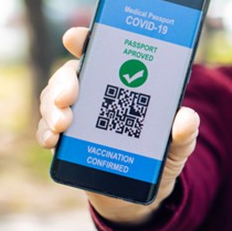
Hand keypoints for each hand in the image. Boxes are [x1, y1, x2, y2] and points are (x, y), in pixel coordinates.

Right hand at [36, 27, 199, 225]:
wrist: (140, 192)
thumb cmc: (160, 156)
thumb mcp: (179, 144)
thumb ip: (185, 132)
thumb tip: (187, 118)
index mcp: (124, 82)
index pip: (102, 52)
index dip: (84, 40)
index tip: (74, 38)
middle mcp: (97, 93)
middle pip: (71, 74)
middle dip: (64, 82)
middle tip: (67, 98)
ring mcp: (78, 115)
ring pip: (53, 99)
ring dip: (51, 108)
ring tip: (62, 125)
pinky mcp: (66, 140)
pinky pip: (46, 129)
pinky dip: (45, 132)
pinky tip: (52, 140)